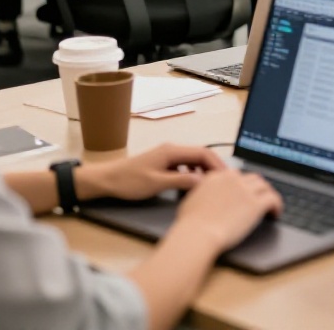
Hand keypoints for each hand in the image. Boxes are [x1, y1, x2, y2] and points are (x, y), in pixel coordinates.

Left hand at [79, 143, 227, 201]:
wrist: (106, 180)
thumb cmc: (129, 181)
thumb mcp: (157, 183)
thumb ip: (181, 181)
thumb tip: (204, 182)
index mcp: (172, 151)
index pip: (203, 153)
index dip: (217, 164)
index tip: (227, 178)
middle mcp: (172, 149)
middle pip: (200, 154)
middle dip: (214, 167)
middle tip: (225, 183)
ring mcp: (167, 155)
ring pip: (193, 160)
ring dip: (204, 170)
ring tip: (212, 185)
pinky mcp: (163, 162)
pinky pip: (185, 165)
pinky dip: (193, 173)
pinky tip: (194, 184)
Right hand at [172, 169, 281, 255]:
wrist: (197, 234)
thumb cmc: (190, 224)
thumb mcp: (191, 200)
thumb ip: (203, 193)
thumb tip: (207, 197)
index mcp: (216, 177)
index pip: (235, 176)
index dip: (242, 185)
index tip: (244, 193)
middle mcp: (232, 179)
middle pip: (252, 178)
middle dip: (256, 188)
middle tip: (259, 198)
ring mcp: (245, 190)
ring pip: (265, 186)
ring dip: (268, 195)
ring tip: (270, 206)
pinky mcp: (256, 203)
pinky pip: (274, 199)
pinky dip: (277, 205)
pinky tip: (275, 214)